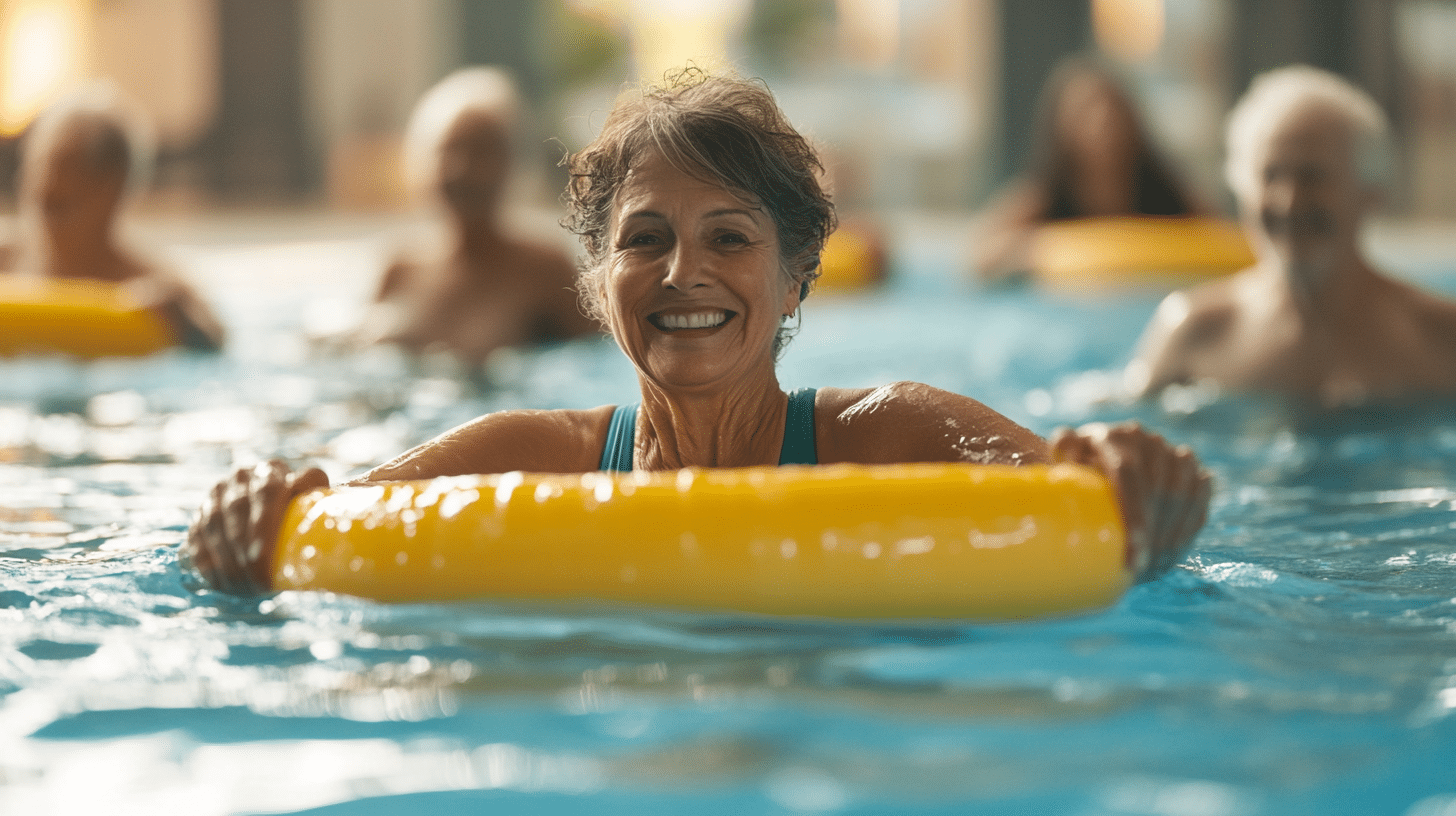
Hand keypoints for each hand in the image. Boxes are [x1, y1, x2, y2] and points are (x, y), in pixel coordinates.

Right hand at [184, 461, 328, 595]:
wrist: (268, 516)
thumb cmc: (308, 521)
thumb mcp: (321, 511)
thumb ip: (336, 509)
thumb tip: (381, 516)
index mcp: (275, 473)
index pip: (270, 492)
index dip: (266, 525)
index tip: (265, 558)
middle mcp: (244, 477)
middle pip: (239, 510)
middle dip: (244, 549)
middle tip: (256, 581)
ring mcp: (218, 494)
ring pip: (214, 523)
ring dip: (224, 558)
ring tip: (240, 587)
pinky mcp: (200, 514)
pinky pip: (196, 535)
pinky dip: (204, 558)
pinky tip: (216, 580)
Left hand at [1050, 422, 1210, 581]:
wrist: (1095, 460)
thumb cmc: (1072, 473)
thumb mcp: (1060, 466)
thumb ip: (1060, 455)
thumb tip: (1066, 453)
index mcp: (1110, 438)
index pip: (1128, 476)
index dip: (1134, 517)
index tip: (1133, 557)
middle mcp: (1144, 439)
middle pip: (1159, 489)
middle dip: (1155, 535)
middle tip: (1143, 571)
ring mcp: (1170, 451)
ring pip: (1184, 493)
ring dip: (1175, 534)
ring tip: (1156, 567)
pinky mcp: (1189, 466)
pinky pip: (1200, 495)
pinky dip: (1190, 525)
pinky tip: (1175, 551)